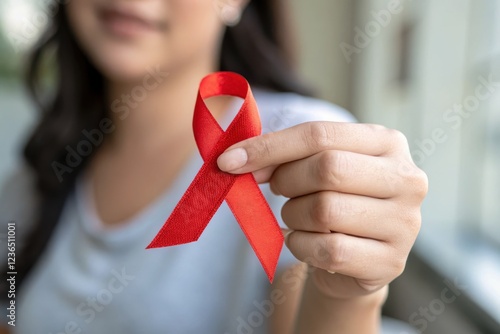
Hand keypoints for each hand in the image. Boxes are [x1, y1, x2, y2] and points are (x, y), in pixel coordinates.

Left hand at [217, 122, 427, 298]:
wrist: (357, 254)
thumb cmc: (333, 199)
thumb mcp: (315, 167)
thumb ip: (282, 156)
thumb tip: (235, 159)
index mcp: (387, 142)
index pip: (320, 134)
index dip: (269, 147)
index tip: (229, 161)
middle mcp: (406, 178)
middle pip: (327, 169)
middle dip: (287, 181)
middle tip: (278, 189)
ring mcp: (404, 223)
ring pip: (325, 211)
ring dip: (293, 216)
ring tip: (298, 217)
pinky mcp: (391, 261)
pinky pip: (327, 250)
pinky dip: (301, 246)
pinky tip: (305, 242)